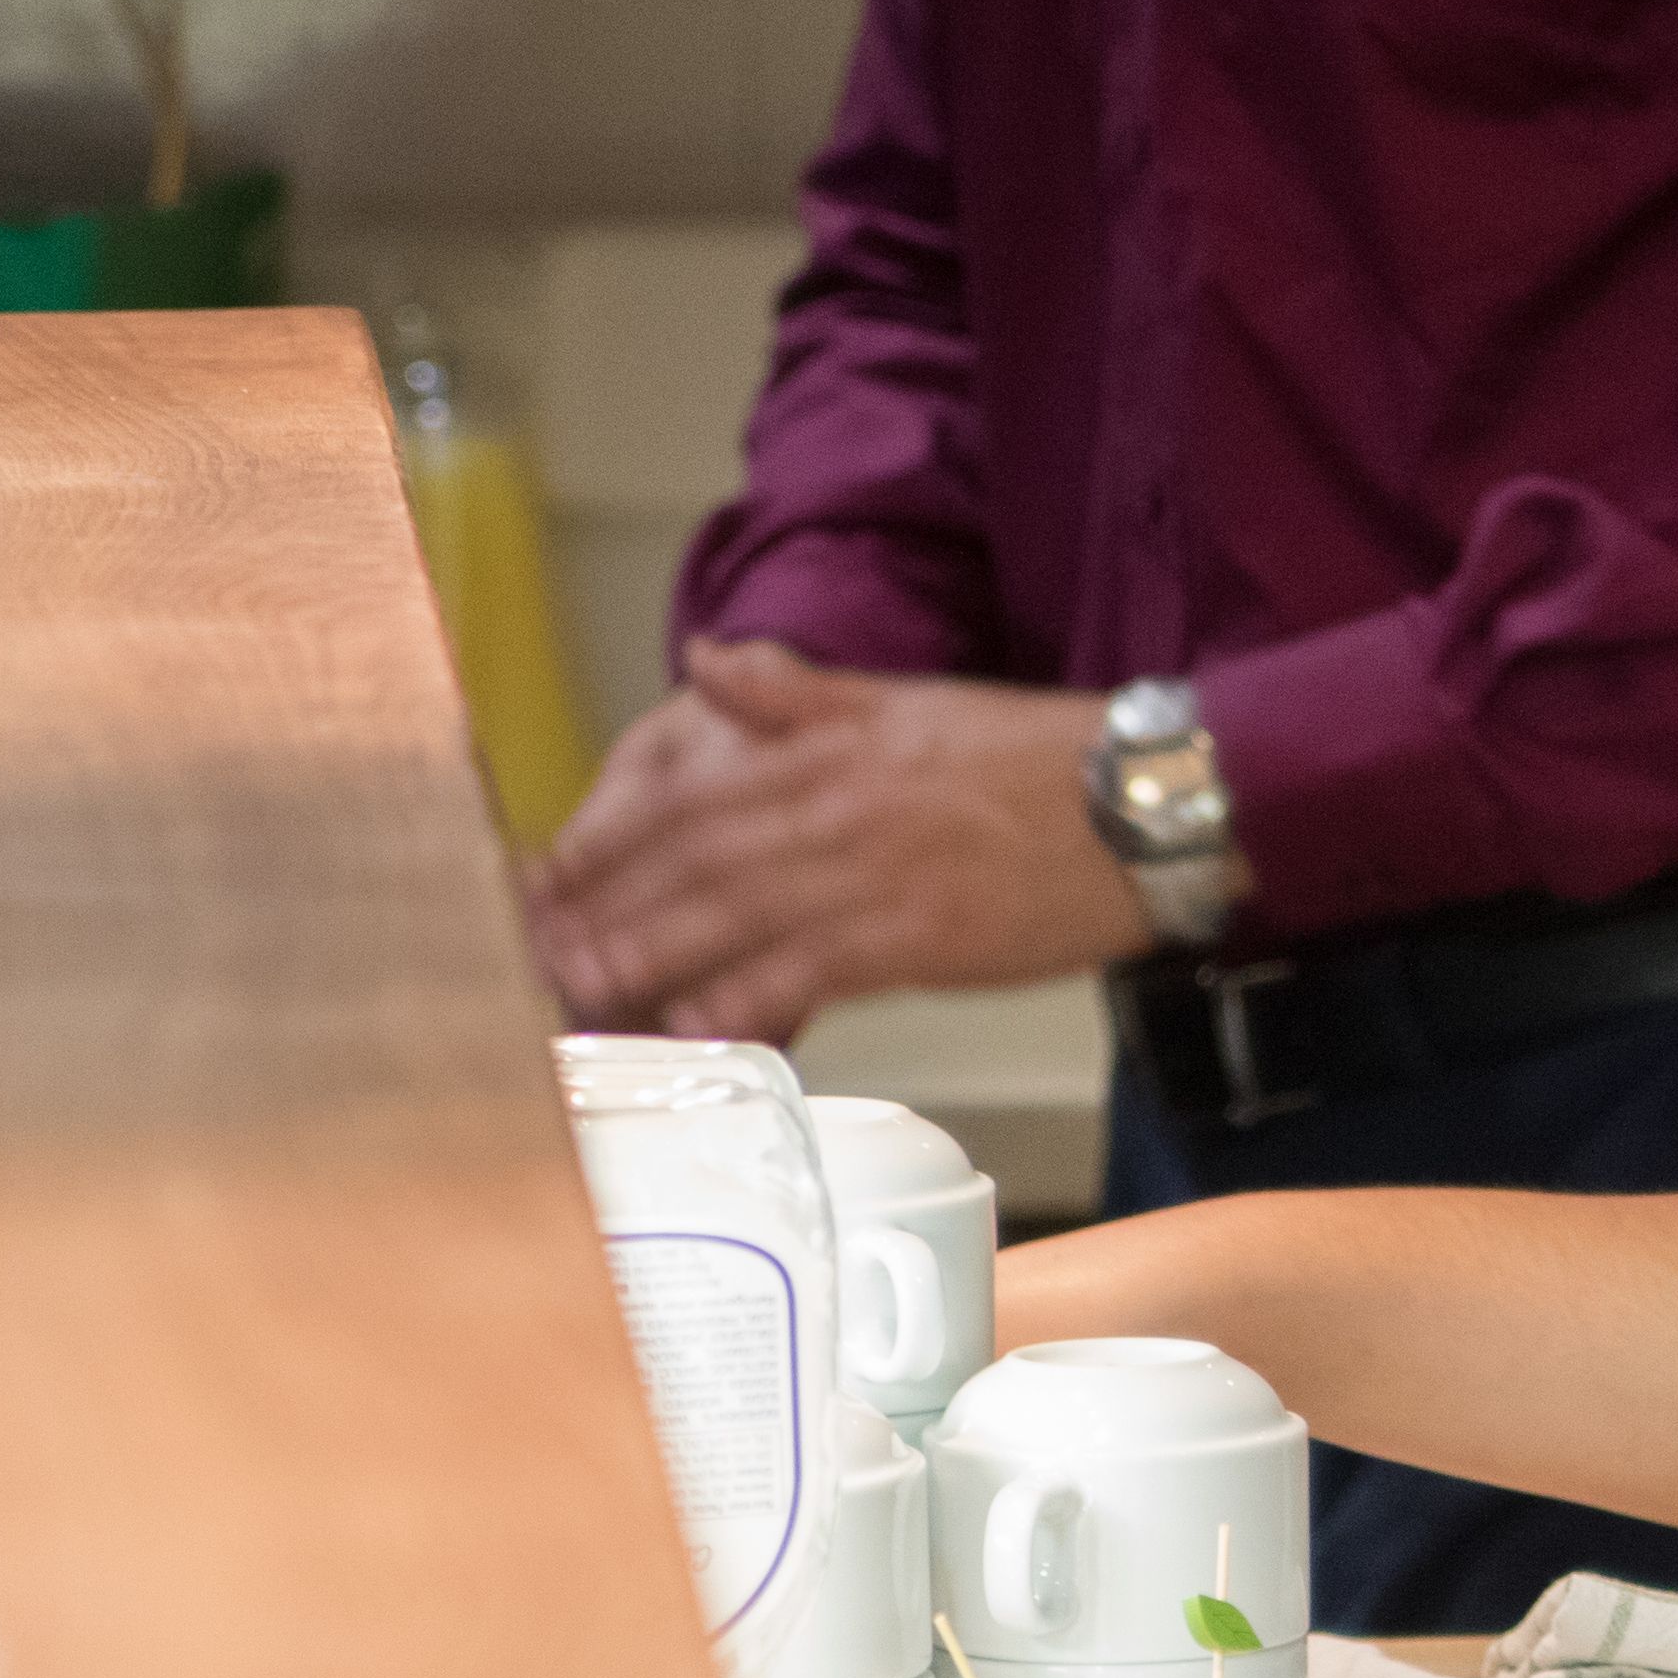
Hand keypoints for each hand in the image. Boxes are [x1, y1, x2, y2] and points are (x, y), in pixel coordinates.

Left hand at [526, 638, 1154, 1041]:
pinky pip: (807, 973)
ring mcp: (872, 878)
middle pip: (690, 860)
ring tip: (585, 985)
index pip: (690, 791)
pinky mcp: (913, 942)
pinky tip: (697, 1019)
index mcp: (831, 746)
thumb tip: (703, 658)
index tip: (554, 866)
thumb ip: (796, 688)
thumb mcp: (910, 699)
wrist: (1140, 807)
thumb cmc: (1039, 759)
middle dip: (605, 903)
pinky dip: (746, 996)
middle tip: (537, 943)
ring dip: (649, 954)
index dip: (609, 833)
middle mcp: (837, 809)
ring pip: (731, 918)